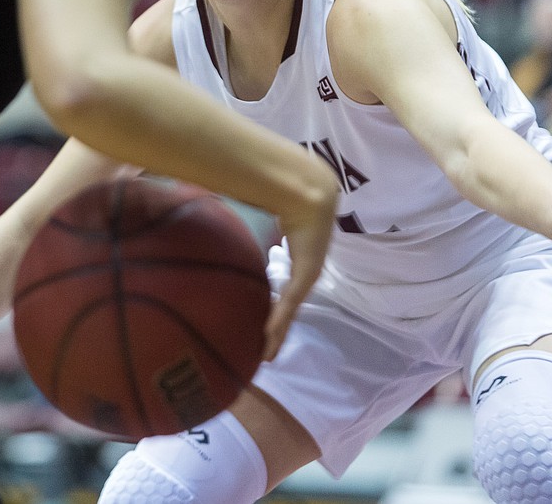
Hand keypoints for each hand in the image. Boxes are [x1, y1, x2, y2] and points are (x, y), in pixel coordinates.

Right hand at [263, 211, 332, 361]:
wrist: (310, 198)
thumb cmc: (293, 207)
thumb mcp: (275, 228)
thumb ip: (261, 231)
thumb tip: (240, 228)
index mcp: (300, 266)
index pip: (287, 298)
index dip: (277, 316)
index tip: (266, 332)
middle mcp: (304, 276)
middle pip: (288, 312)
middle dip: (278, 333)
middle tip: (267, 353)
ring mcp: (305, 279)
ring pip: (289, 314)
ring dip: (278, 334)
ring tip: (268, 353)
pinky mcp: (305, 277)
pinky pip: (288, 304)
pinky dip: (279, 320)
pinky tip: (270, 336)